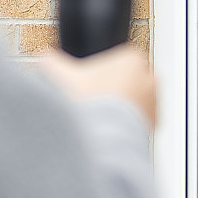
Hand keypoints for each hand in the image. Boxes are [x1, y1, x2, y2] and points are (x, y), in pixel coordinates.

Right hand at [40, 45, 156, 127]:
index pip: (116, 59)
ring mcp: (154, 100)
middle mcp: (149, 77)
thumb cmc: (89, 104)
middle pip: (126, 79)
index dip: (98, 71)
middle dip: (110, 89)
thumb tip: (43, 59)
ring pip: (133, 100)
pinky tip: (108, 129)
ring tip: (98, 117)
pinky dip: (125, 125)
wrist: (104, 138)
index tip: (88, 82)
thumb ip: (50, 62)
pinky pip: (138, 121)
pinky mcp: (154, 123)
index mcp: (131, 59)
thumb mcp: (61, 75)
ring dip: (119, 107)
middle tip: (91, 101)